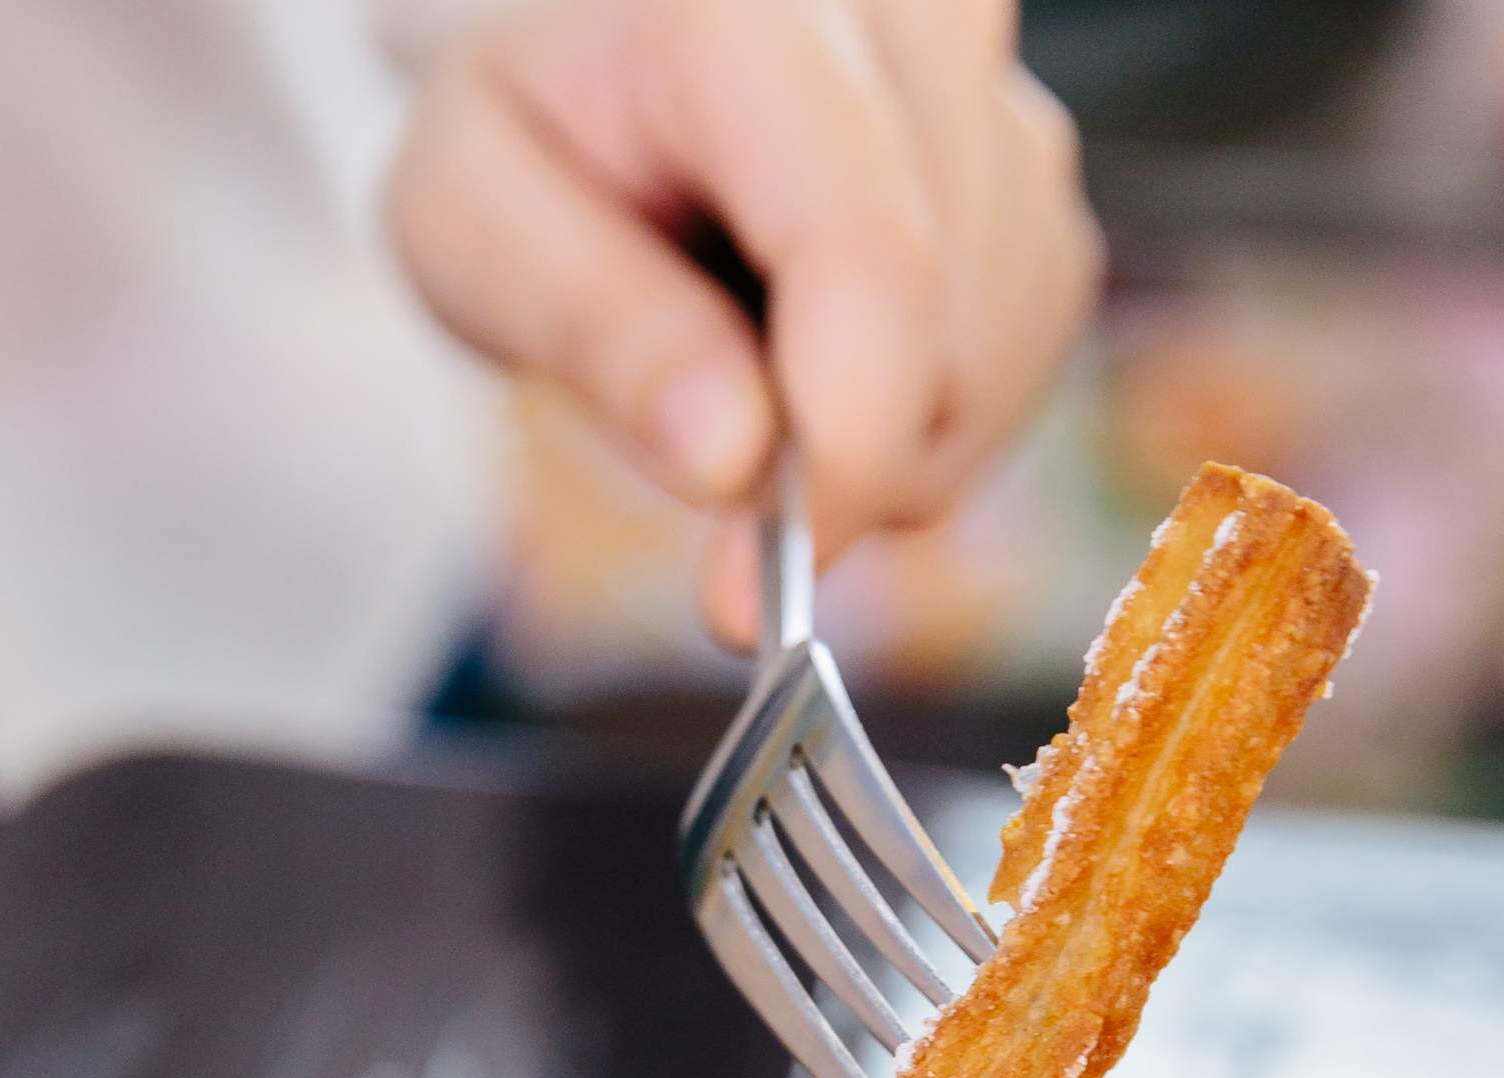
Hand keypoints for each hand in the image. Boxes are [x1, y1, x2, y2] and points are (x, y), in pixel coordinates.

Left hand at [388, 0, 1100, 644]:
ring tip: (753, 388)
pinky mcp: (1031, 172)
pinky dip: (924, 420)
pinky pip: (1023, 357)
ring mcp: (995, 93)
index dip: (835, 462)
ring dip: (884, 449)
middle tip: (714, 468)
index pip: (870, 260)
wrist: (597, 62)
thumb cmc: (533, 126)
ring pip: (1000, 358)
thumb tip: (733, 463)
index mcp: (755, 9)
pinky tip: (824, 373)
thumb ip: (595, 331)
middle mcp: (915, 21)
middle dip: (840, 465)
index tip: (747, 593)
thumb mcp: (472, 222)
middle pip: (952, 333)